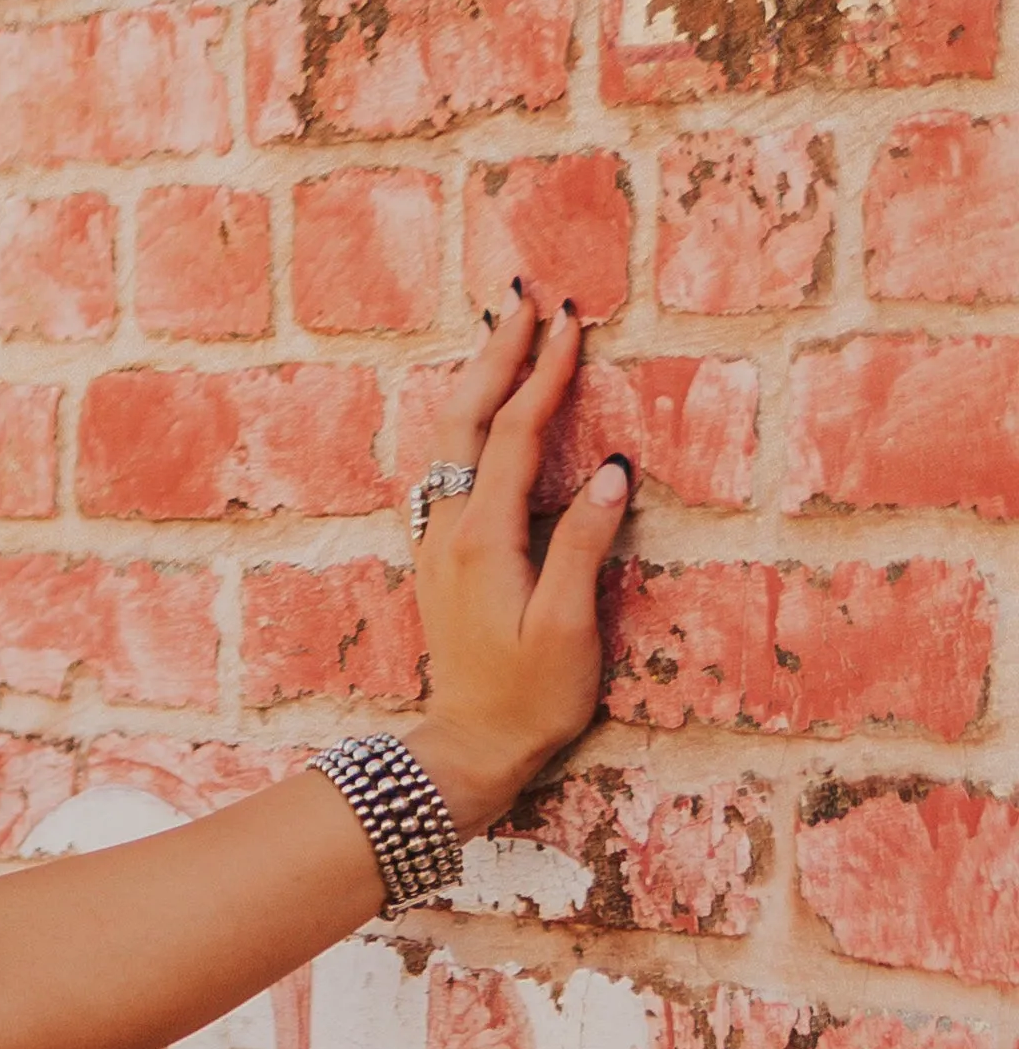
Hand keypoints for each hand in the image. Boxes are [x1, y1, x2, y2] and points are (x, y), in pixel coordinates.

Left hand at [402, 289, 628, 835]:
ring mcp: (438, 542)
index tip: (571, 320)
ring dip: (478, 382)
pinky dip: (468, 424)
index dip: (544, 372)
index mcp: (483, 537)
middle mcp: (449, 528)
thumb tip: (610, 470)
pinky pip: (448, 468)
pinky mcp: (441, 560)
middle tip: (527, 298)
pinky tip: (480, 416)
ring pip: (449, 440)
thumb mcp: (568, 628)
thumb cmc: (527, 699)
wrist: (466, 750)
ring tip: (504, 335)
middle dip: (498, 354)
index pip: (513, 432)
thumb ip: (585, 545)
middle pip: (467, 418)